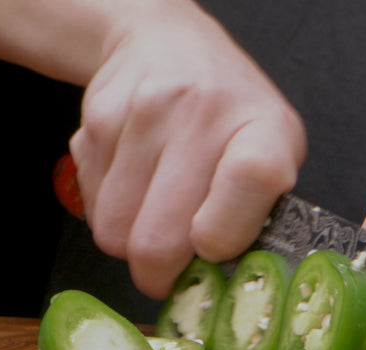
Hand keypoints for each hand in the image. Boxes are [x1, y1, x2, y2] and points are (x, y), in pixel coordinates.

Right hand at [69, 1, 305, 298]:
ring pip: (116, 235)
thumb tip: (222, 288)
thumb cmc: (232, 117)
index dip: (223, 236)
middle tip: (175, 270)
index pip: (251, 179)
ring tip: (158, 215)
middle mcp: (204, 113)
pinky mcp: (95, 121)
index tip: (214, 253)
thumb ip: (259, 216)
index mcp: (264, 129)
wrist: (168, 44)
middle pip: (159, 239)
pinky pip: (92, 208)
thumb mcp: (273, 153)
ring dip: (132, 244)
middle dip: (163, 275)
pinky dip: (110, 214)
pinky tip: (135, 185)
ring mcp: (144, 114)